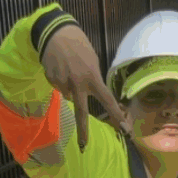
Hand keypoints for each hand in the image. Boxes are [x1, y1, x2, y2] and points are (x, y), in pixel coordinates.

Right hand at [41, 25, 125, 148]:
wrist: (54, 32)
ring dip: (69, 88)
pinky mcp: (52, 80)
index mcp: (92, 78)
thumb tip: (92, 93)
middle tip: (84, 146)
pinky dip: (60, 80)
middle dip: (83, 130)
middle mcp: (78, 83)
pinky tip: (59, 67)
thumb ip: (93, 79)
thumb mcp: (92, 61)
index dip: (117, 116)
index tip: (125, 130)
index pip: (107, 101)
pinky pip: (58, 87)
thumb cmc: (79, 46)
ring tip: (68, 69)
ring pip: (68, 96)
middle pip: (81, 112)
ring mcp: (63, 83)